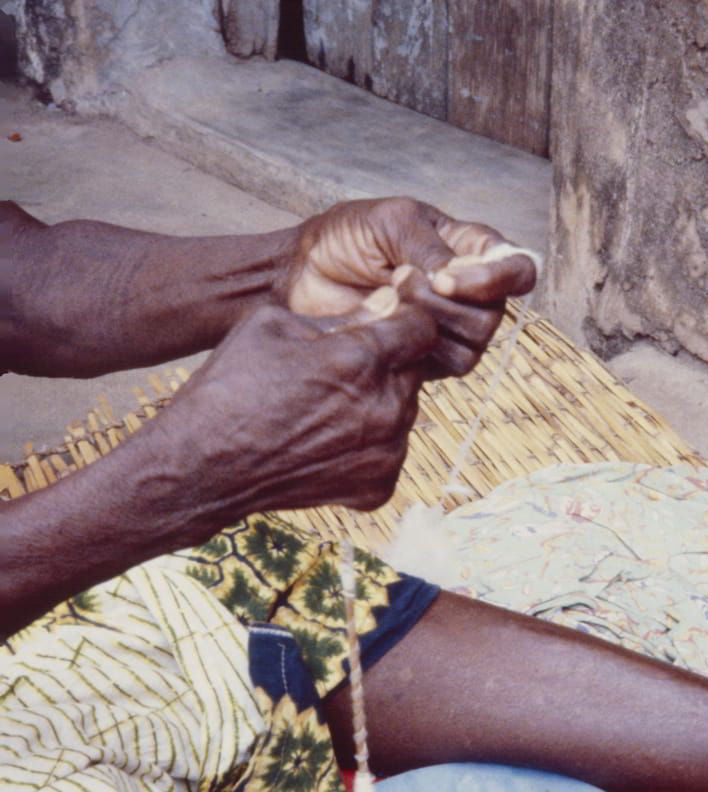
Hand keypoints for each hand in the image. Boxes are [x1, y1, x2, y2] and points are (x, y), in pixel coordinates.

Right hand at [155, 295, 437, 522]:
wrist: (202, 468)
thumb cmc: (229, 388)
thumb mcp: (273, 325)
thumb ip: (340, 315)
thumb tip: (386, 305)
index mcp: (360, 359)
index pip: (422, 326)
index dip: (405, 318)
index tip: (387, 321)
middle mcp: (384, 407)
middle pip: (416, 368)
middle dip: (390, 361)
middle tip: (342, 369)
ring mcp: (386, 452)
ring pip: (405, 409)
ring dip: (381, 402)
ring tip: (328, 407)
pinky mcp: (379, 486)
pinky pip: (390, 449)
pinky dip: (369, 443)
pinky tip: (327, 440)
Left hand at [286, 197, 537, 376]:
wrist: (304, 276)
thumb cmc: (346, 238)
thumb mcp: (389, 221)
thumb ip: (428, 245)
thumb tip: (455, 276)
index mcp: (469, 249)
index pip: (518, 268)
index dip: (497, 278)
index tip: (446, 278)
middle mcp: (470, 290)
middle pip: (496, 312)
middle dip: (445, 301)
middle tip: (398, 280)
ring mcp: (452, 327)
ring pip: (476, 342)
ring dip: (430, 322)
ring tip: (388, 300)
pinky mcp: (430, 358)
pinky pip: (450, 365)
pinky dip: (419, 346)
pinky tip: (386, 325)